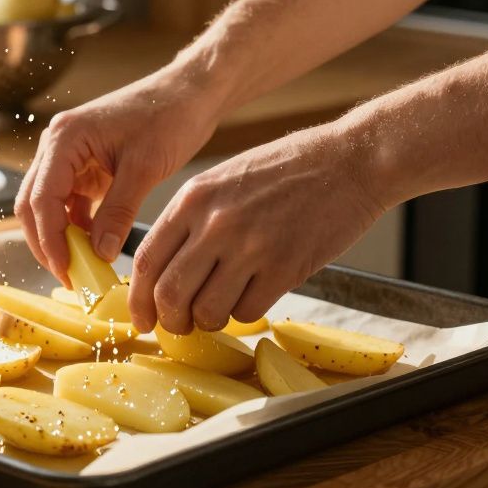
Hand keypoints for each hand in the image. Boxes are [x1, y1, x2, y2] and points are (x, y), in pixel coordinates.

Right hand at [15, 75, 218, 285]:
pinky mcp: (86, 166)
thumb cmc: (169, 116)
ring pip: (49, 207)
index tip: (68, 271)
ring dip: (61, 238)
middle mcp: (57, 145)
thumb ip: (118, 212)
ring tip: (82, 269)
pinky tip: (94, 248)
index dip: (49, 240)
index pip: (41, 198)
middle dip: (47, 244)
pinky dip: (78, 227)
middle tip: (71, 278)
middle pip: (34, 204)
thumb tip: (99, 254)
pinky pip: (71, 203)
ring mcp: (69, 156)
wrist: (189, 93)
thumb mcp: (145, 168)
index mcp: (65, 138)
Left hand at [128, 122, 386, 333]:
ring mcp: (250, 247)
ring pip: (207, 312)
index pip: (146, 262)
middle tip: (179, 325)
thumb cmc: (286, 170)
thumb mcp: (222, 181)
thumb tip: (163, 270)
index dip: (138, 300)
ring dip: (209, 321)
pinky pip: (247, 312)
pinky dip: (244, 313)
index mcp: (192, 199)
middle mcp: (215, 223)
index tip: (142, 318)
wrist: (349, 162)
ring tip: (220, 310)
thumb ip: (190, 220)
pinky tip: (254, 295)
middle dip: (169, 321)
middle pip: (169, 294)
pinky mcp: (285, 268)